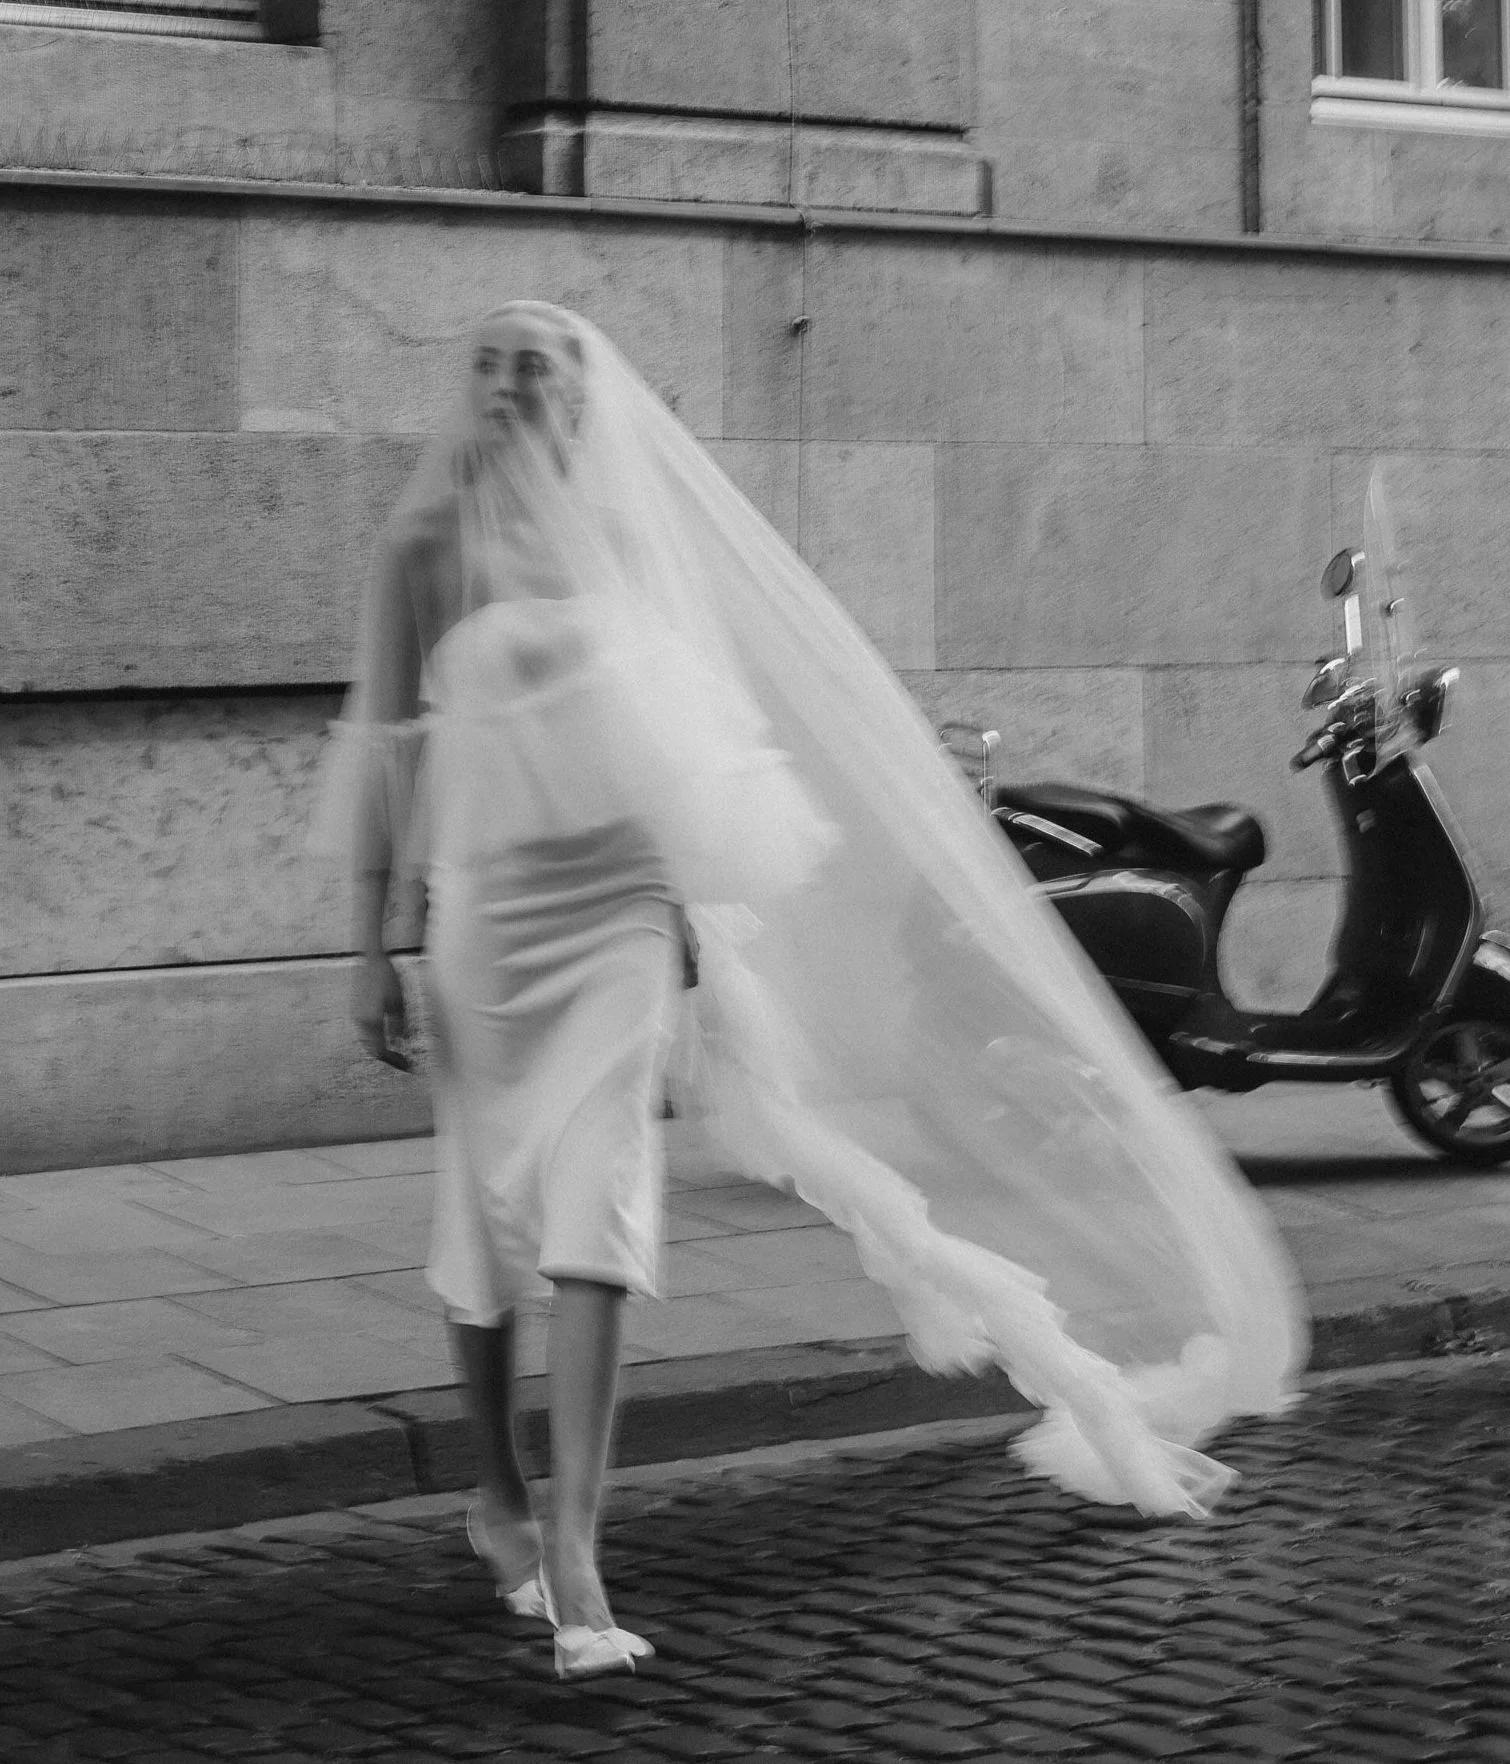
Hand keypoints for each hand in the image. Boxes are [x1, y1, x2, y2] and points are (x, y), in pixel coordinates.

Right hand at [354, 952, 410, 1069]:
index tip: (407, 1066)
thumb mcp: (399, 1002)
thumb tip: (401, 1044)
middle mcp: (360, 1022)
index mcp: (371, 1021)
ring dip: (381, 1049)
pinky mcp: (356, 1011)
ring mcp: (356, 1016)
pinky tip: (386, 1038)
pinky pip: (365, 1033)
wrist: (369, 959)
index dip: (394, 1061)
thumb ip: (399, 1025)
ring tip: (396, 1052)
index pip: (381, 1051)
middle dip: (388, 1058)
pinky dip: (375, 1040)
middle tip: (404, 1062)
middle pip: (372, 1050)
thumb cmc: (387, 978)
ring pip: (367, 1042)